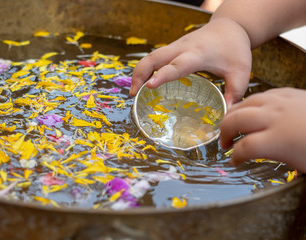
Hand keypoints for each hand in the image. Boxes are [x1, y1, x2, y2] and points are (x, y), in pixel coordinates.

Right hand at [130, 18, 251, 106]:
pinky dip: (145, 69)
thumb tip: (227, 116)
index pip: (176, 65)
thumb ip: (234, 94)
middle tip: (133, 95)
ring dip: (139, 72)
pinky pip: (154, 58)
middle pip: (153, 58)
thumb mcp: (241, 72)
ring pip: (150, 57)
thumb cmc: (235, 49)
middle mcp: (182, 49)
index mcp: (197, 54)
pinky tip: (144, 83)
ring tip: (134, 92)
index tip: (148, 86)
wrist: (229, 26)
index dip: (162, 75)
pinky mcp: (173, 49)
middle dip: (140, 74)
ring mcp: (175, 47)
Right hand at [220, 88, 305, 171]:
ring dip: (233, 115)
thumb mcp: (299, 163)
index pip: (243, 147)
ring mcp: (280, 102)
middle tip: (224, 143)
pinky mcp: (288, 93)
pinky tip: (252, 110)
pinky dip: (250, 104)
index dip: (235, 156)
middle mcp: (274, 117)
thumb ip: (270, 155)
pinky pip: (261, 95)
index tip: (234, 161)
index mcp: (277, 140)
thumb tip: (251, 153)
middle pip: (235, 120)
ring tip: (231, 125)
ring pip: (245, 104)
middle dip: (224, 132)